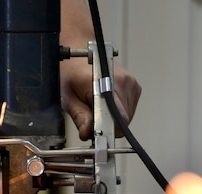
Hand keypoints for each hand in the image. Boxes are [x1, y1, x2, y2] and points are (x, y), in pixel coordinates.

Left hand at [59, 0, 141, 139]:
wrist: (80, 50)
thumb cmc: (71, 71)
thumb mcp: (67, 96)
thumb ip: (80, 116)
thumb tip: (88, 134)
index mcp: (108, 83)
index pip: (118, 119)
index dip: (106, 132)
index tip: (96, 136)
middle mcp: (125, 82)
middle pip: (122, 122)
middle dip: (106, 126)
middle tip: (89, 117)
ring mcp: (132, 84)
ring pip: (126, 118)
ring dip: (111, 119)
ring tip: (95, 106)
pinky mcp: (135, 87)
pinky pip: (128, 111)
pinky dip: (116, 112)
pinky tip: (104, 103)